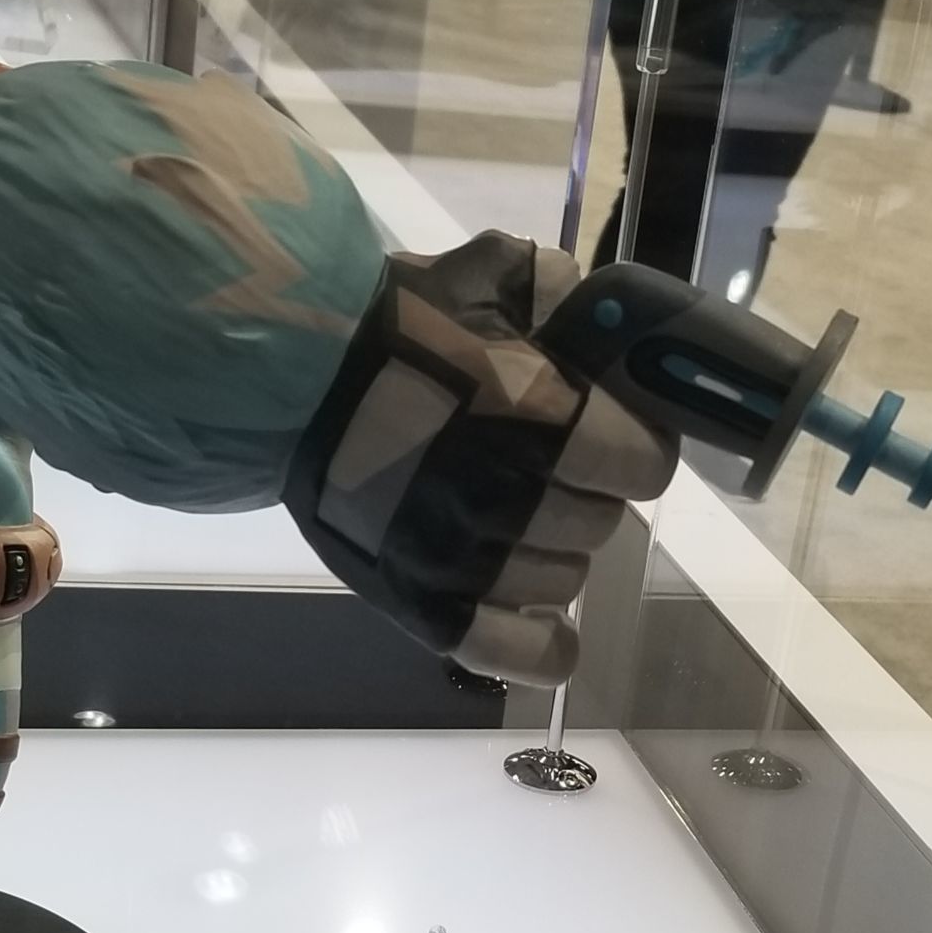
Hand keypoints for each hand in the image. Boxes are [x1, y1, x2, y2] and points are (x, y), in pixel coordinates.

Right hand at [282, 233, 678, 686]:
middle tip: (547, 471)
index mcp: (530, 415)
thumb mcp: (481, 277)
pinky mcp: (426, 610)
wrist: (290, 383)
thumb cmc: (394, 328)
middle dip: (585, 492)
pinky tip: (540, 616)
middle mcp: (499, 497)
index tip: (611, 436)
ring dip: (553, 551)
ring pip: (565, 582)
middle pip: (601, 522)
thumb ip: (560, 293)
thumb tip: (611, 322)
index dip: (632, 445)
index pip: (640, 464)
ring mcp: (460, 562)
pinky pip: (522, 655)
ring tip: (514, 519)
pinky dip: (545, 644)